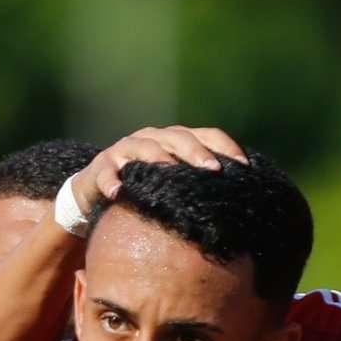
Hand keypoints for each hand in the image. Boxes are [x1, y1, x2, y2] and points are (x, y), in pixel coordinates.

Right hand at [69, 126, 249, 213]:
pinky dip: (110, 181)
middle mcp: (152, 139)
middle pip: (178, 138)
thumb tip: (243, 206)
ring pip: (143, 147)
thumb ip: (201, 188)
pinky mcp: (101, 167)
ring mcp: (125, 150)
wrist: (97, 192)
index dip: (226, 146)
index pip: (206, 135)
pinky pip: (105, 173)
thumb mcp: (175, 186)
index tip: (244, 166)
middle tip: (212, 169)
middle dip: (196, 152)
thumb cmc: (146, 190)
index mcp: (175, 141)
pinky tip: (118, 193)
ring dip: (157, 157)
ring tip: (169, 169)